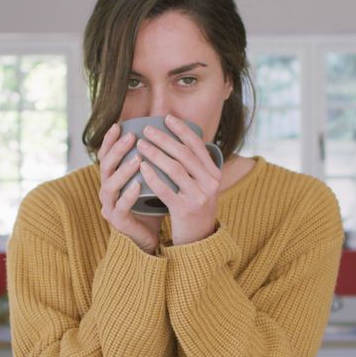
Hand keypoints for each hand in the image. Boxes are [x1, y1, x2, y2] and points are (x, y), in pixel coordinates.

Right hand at [98, 123, 162, 253]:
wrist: (151, 235)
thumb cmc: (152, 205)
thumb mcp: (152, 180)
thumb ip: (154, 162)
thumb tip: (169, 135)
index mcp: (113, 178)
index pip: (106, 155)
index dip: (110, 140)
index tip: (120, 125)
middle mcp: (107, 190)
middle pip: (105, 166)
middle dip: (118, 150)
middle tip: (132, 137)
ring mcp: (110, 206)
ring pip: (110, 185)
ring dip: (124, 170)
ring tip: (137, 158)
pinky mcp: (117, 220)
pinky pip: (121, 206)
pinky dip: (129, 195)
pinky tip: (138, 185)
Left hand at [137, 114, 221, 246]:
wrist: (199, 239)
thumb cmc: (195, 206)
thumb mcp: (203, 185)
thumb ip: (196, 166)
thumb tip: (180, 138)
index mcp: (214, 173)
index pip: (198, 145)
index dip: (182, 129)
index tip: (167, 118)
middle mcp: (210, 183)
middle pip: (184, 154)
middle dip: (164, 139)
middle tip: (146, 130)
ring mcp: (198, 197)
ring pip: (175, 169)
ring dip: (156, 153)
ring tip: (140, 145)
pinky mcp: (184, 210)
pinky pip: (165, 189)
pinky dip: (153, 176)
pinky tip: (141, 166)